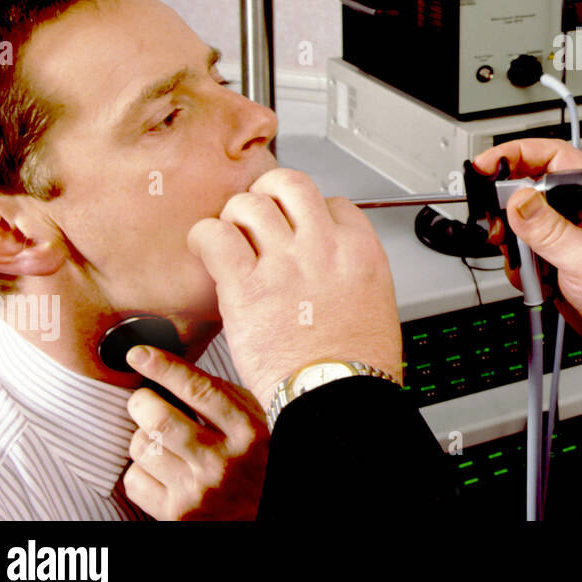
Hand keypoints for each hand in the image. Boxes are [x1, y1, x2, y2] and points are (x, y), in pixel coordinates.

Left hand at [121, 346, 267, 520]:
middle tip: (143, 400)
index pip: (200, 392)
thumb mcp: (255, 420)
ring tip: (157, 436)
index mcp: (249, 432)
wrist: (262, 512)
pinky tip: (159, 466)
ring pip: (143, 448)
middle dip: (142, 402)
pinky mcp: (176, 515)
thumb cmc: (257, 458)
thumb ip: (221, 396)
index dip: (165, 368)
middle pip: (162, 421)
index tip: (140, 354)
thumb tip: (170, 366)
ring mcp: (198, 492)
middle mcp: (224, 463)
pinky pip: (134, 480)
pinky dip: (139, 468)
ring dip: (142, 436)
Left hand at [187, 167, 402, 405]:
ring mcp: (283, 263)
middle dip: (270, 194)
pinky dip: (205, 237)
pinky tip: (208, 250)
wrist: (337, 396)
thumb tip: (329, 261)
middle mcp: (322, 246)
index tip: (300, 230)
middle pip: (290, 184)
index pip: (332, 202)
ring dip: (236, 216)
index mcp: (359, 249)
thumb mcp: (375, 300)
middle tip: (260, 216)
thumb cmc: (356, 363)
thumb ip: (350, 270)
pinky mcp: (245, 287)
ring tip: (233, 238)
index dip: (312, 213)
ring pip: (249, 204)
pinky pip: (215, 236)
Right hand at [473, 139, 581, 370]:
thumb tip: (518, 199)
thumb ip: (551, 231)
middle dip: (508, 210)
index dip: (515, 154)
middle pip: (527, 188)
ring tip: (531, 268)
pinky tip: (540, 282)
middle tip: (500, 230)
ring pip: (520, 224)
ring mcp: (566, 233)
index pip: (551, 157)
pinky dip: (522, 268)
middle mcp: (579, 209)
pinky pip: (524, 252)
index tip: (485, 166)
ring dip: (516, 248)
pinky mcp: (556, 256)